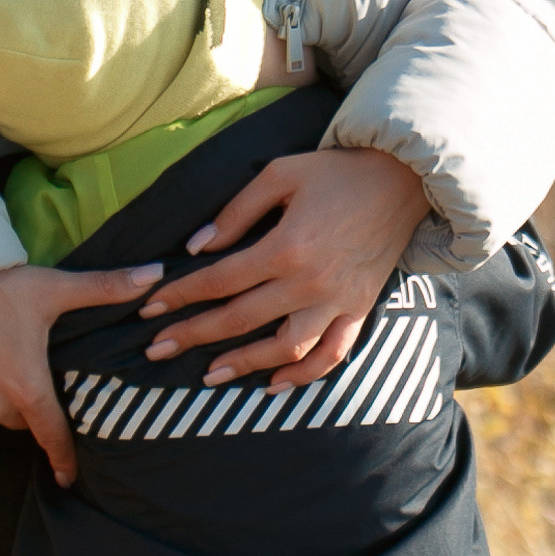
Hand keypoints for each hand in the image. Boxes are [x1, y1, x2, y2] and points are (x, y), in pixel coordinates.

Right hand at [0, 258, 162, 485]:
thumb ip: (105, 288)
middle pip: (23, 417)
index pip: (53, 435)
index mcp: (27, 387)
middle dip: (30, 400)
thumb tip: (156, 275)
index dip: (64, 457)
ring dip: (0, 395)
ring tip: (0, 357)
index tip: (71, 478)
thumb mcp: (53, 288)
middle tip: (31, 366)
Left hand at [140, 147, 428, 392]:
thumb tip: (197, 246)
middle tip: (157, 349)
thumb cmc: (338, 172)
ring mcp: (337, 301)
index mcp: (286, 246)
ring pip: (284, 347)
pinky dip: (304, 375)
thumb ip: (237, 211)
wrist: (404, 180)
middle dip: (193, 335)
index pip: (220, 280)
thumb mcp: (281, 174)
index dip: (180, 295)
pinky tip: (274, 384)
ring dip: (243, 364)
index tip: (150, 308)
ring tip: (209, 375)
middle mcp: (310, 282)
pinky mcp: (359, 309)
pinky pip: (332, 354)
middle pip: (241, 319)